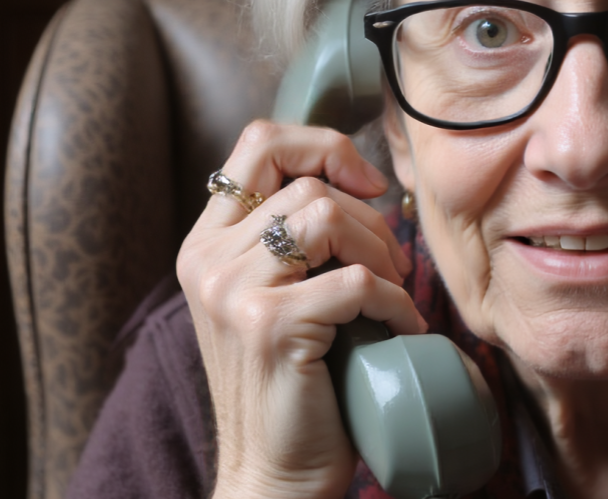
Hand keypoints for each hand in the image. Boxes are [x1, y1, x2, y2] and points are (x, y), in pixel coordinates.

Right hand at [177, 120, 420, 498]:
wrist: (272, 474)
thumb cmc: (293, 387)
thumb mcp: (275, 298)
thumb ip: (290, 243)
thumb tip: (361, 183)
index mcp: (205, 245)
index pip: (258, 142)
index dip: (323, 146)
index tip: (368, 183)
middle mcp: (206, 261)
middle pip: (307, 184)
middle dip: (370, 217)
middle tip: (392, 266)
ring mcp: (232, 293)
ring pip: (327, 218)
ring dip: (381, 253)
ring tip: (394, 293)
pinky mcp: (270, 326)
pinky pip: (355, 281)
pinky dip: (395, 302)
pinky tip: (402, 329)